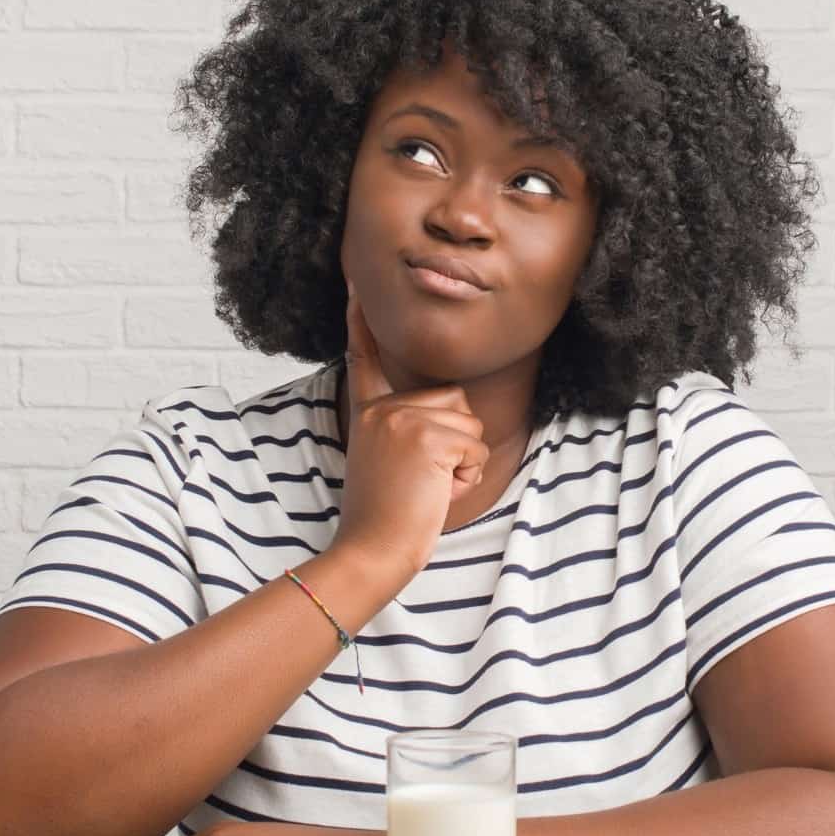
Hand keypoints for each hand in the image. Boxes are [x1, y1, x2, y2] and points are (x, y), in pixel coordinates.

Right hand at [331, 282, 489, 579]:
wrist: (371, 551)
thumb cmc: (384, 519)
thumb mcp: (386, 462)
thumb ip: (407, 430)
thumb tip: (451, 407)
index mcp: (368, 413)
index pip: (366, 358)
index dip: (360, 321)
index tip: (358, 284)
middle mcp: (383, 409)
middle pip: (454, 400)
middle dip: (456, 443)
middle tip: (421, 480)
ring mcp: (403, 420)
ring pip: (470, 425)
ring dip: (463, 463)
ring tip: (427, 487)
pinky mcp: (427, 438)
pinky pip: (476, 450)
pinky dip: (467, 478)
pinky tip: (435, 494)